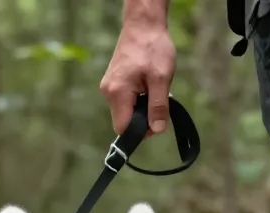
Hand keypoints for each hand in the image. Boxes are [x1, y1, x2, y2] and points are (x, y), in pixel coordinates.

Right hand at [99, 20, 175, 136]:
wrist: (143, 25)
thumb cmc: (153, 47)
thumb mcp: (161, 78)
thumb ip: (158, 106)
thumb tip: (157, 130)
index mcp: (118, 93)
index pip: (123, 128)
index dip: (140, 131)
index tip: (156, 121)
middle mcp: (108, 93)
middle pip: (124, 121)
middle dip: (142, 118)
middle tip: (159, 103)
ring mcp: (108, 87)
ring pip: (125, 111)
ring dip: (141, 107)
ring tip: (153, 89)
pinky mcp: (112, 83)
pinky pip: (124, 100)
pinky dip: (137, 99)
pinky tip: (147, 85)